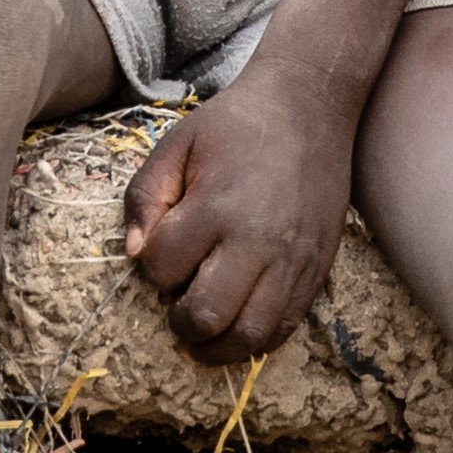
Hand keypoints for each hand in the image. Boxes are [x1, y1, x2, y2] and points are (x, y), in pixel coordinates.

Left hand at [122, 76, 359, 361]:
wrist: (309, 107)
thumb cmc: (234, 125)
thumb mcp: (175, 145)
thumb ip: (144, 197)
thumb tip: (135, 254)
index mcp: (216, 206)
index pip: (163, 269)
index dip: (152, 269)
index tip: (162, 253)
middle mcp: (258, 241)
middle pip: (206, 316)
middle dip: (179, 321)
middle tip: (177, 305)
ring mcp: (292, 261)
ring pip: (249, 336)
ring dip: (216, 345)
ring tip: (202, 334)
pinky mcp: (317, 271)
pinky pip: (284, 329)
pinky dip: (255, 341)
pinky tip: (237, 326)